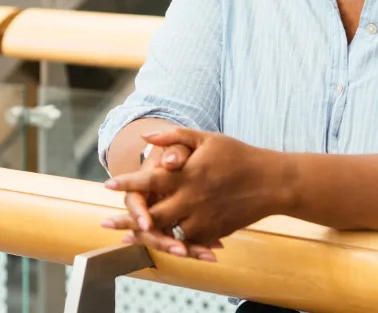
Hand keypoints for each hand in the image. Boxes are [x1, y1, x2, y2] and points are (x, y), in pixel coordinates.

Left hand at [103, 128, 289, 248]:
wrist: (271, 182)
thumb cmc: (238, 156)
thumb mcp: (208, 139)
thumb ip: (176, 137)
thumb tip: (146, 137)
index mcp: (189, 173)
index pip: (151, 180)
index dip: (127, 183)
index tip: (107, 184)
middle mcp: (193, 198)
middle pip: (152, 214)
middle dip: (126, 219)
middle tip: (105, 221)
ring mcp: (203, 217)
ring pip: (167, 232)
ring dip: (145, 234)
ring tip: (126, 235)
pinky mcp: (213, 231)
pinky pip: (187, 239)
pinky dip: (172, 240)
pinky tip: (159, 240)